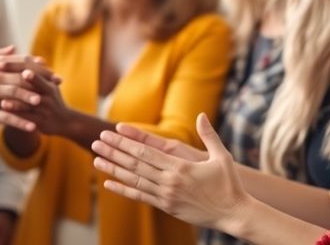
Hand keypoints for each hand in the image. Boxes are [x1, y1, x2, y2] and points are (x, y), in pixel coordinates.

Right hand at [0, 46, 50, 130]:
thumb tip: (15, 48)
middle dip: (41, 82)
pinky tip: (33, 127)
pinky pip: (5, 116)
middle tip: (57, 87)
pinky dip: (20, 122)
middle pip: (22, 78)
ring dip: (30, 98)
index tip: (53, 73)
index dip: (39, 69)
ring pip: (14, 95)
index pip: (21, 65)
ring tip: (44, 102)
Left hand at [0, 68, 72, 135]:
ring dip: (14, 98)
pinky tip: (3, 111)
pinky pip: (28, 117)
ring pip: (28, 100)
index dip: (13, 63)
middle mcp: (49, 91)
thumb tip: (20, 52)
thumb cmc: (49, 99)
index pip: (30, 66)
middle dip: (12, 74)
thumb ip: (34, 70)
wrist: (64, 122)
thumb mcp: (46, 83)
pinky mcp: (43, 121)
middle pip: (29, 80)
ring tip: (1, 94)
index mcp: (48, 80)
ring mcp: (46, 107)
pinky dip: (16, 114)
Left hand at [91, 113, 250, 231]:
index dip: (125, 143)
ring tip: (96, 161)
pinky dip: (123, 190)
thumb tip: (202, 115)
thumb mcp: (222, 156)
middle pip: (135, 165)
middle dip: (114, 152)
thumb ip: (209, 135)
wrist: (234, 214)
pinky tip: (109, 184)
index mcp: (180, 167)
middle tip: (96, 142)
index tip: (110, 134)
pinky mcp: (166, 207)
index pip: (145, 153)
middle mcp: (169, 182)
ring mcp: (166, 196)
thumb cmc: (229, 184)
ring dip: (113, 170)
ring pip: (134, 181)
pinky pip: (140, 197)